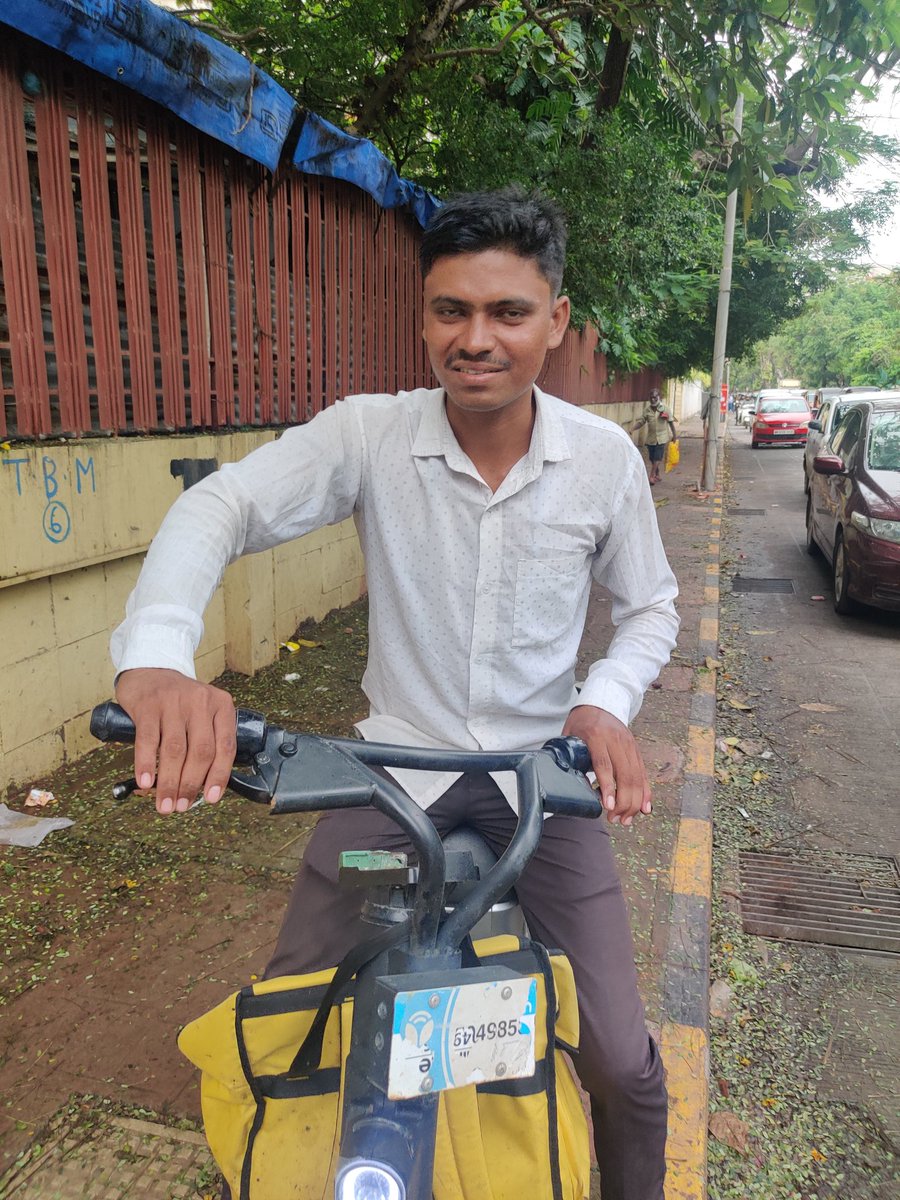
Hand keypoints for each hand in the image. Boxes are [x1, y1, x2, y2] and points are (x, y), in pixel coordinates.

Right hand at [115, 668, 235, 815]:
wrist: (150, 671)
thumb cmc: (179, 702)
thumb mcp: (203, 712)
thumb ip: (208, 740)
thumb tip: (204, 786)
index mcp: (221, 706)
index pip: (225, 746)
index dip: (219, 776)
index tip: (211, 799)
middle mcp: (200, 702)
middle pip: (200, 752)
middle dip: (190, 785)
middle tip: (180, 807)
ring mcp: (174, 702)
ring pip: (175, 750)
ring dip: (169, 782)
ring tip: (164, 804)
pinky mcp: (148, 705)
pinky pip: (148, 740)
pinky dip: (146, 764)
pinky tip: (145, 782)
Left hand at [562, 704, 650, 825]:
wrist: (601, 703)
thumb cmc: (581, 723)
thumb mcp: (570, 736)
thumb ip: (570, 758)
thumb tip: (569, 786)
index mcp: (596, 737)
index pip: (604, 765)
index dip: (607, 787)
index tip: (607, 806)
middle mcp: (617, 741)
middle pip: (625, 775)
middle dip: (622, 801)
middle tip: (614, 819)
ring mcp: (629, 745)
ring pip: (637, 777)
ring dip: (633, 802)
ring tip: (625, 820)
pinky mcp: (636, 750)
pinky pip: (643, 774)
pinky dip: (645, 792)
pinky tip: (644, 808)